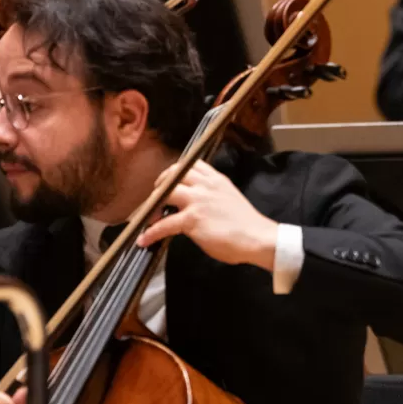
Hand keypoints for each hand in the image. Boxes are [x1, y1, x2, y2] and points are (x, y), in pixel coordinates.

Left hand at [136, 159, 281, 269]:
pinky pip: (164, 223)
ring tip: (149, 218)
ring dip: (153, 205)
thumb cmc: (247, 225)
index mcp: (217, 180)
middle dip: (160, 184)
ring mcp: (198, 201)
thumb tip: (197, 206)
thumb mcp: (230, 199)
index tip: (170, 181)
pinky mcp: (192, 219)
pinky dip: (151, 232)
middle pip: (174, 174)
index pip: (192, 164)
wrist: (257, 238)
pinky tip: (144, 239)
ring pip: (165, 193)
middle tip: (156, 198)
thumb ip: (213, 196)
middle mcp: (206, 186)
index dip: (177, 171)